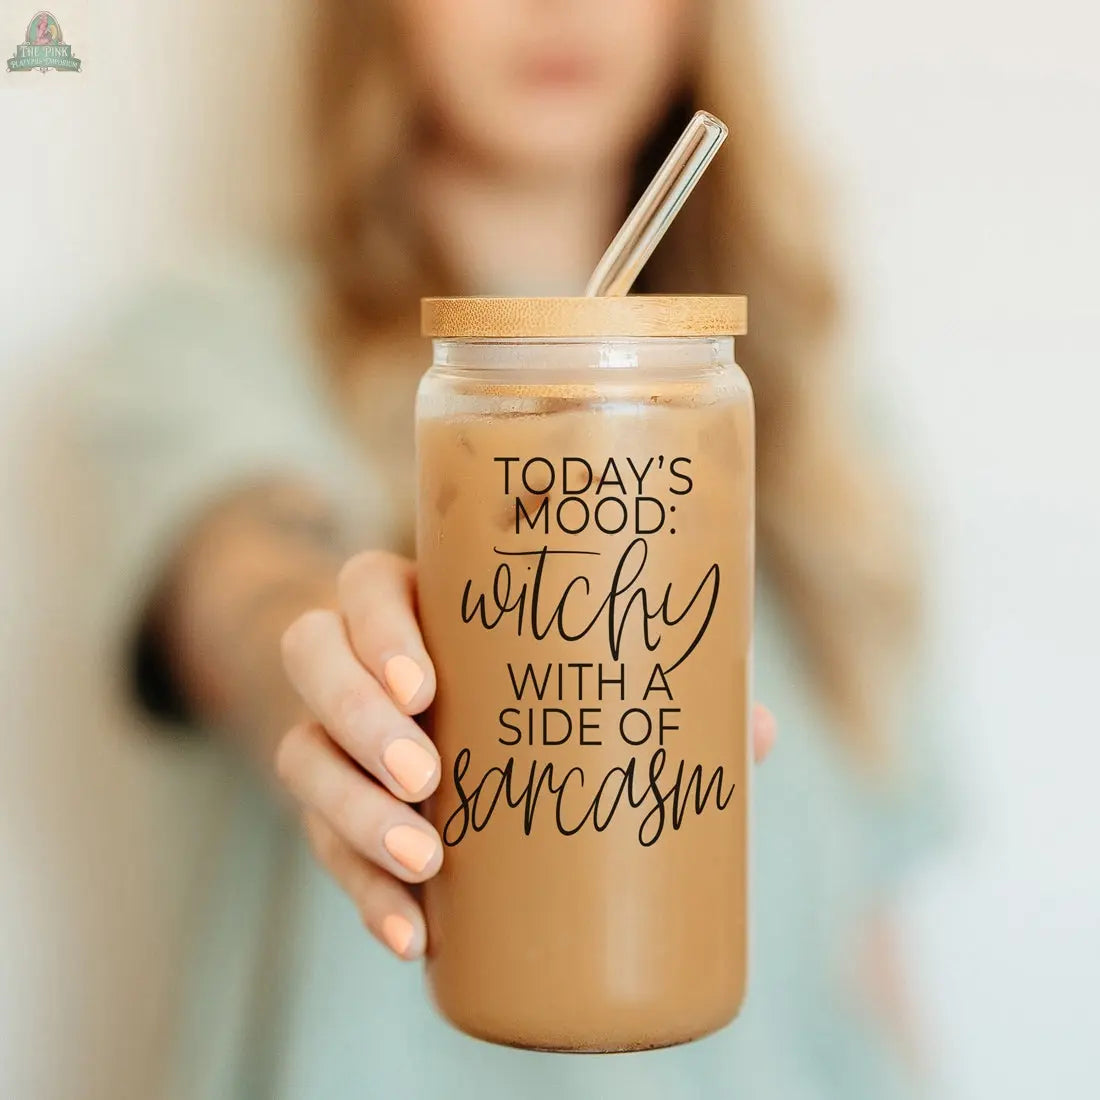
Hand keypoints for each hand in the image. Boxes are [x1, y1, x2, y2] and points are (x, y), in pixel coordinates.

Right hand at [277, 550, 776, 961]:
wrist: (468, 741)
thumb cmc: (537, 689)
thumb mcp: (580, 677)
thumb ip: (661, 694)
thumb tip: (756, 735)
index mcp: (419, 606)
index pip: (365, 588)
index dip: (378, 630)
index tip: (426, 687)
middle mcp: (361, 664)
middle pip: (311, 655)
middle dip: (356, 716)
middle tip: (426, 776)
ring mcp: (338, 737)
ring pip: (301, 754)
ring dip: (350, 813)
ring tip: (427, 862)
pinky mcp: (335, 810)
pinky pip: (320, 844)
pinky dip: (362, 890)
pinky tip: (411, 936)